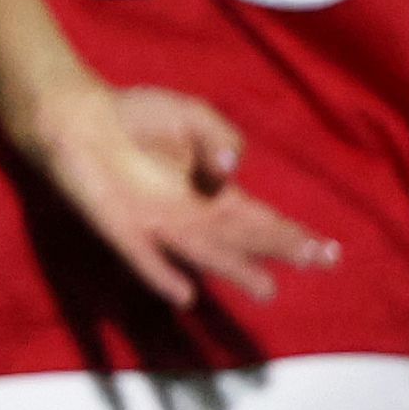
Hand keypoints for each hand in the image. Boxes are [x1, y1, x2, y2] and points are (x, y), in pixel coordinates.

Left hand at [16, 80, 334, 310]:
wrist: (79, 116)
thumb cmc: (136, 117)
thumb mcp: (193, 115)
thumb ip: (220, 136)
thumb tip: (230, 169)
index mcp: (213, 191)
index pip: (261, 218)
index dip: (293, 234)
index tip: (329, 252)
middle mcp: (191, 215)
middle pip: (244, 238)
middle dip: (281, 250)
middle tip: (319, 264)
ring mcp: (157, 224)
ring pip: (204, 253)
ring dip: (234, 270)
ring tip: (266, 289)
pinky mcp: (121, 228)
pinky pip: (143, 257)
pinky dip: (161, 275)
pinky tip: (183, 294)